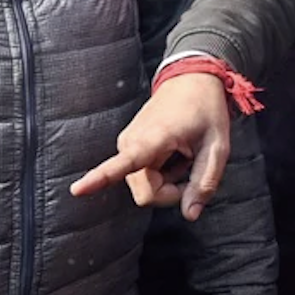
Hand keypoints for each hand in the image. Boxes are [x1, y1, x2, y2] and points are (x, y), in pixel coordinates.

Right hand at [70, 71, 231, 220]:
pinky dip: (161, 173)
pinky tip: (173, 155)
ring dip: (167, 181)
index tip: (76, 190)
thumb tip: (190, 214)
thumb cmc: (206, 111)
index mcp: (153, 138)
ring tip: (182, 156)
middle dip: (170, 192)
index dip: (99, 179)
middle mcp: (131, 142)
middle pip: (146, 194)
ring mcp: (126, 144)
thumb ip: (205, 182)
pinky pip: (143, 176)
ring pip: (144, 188)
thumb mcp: (217, 147)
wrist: (192, 81)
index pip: (123, 163)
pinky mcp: (127, 147)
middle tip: (191, 169)